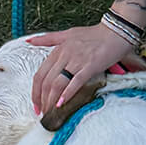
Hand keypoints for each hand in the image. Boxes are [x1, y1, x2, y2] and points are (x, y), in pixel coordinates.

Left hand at [28, 24, 145, 116]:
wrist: (116, 31)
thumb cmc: (93, 34)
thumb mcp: (67, 33)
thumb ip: (48, 39)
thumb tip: (29, 42)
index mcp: (58, 50)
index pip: (40, 74)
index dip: (35, 92)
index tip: (36, 103)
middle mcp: (64, 55)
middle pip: (46, 81)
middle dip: (42, 100)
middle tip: (43, 113)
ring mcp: (77, 60)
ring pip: (58, 83)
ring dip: (52, 100)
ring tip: (51, 112)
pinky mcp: (91, 66)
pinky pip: (76, 82)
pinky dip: (67, 94)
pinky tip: (62, 103)